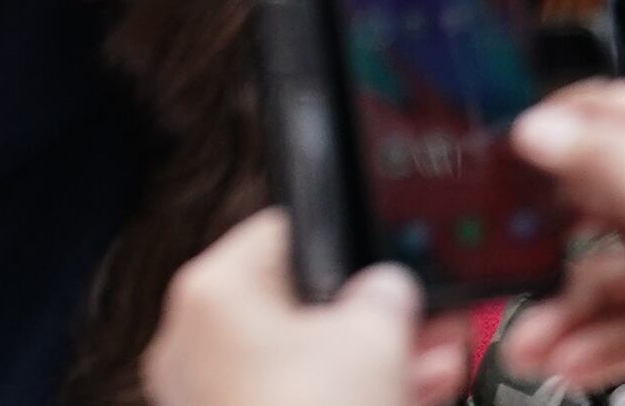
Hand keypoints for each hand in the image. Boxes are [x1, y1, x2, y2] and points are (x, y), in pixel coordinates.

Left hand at [141, 213, 437, 405]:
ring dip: (370, 362)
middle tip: (423, 323)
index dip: (343, 244)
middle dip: (371, 319)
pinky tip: (404, 397)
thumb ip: (384, 295)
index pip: (280, 236)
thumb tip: (386, 288)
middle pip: (298, 310)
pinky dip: (346, 399)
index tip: (384, 262)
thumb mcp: (375, 338)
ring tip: (430, 366)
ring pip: (304, 364)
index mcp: (211, 293)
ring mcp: (211, 401)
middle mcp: (195, 345)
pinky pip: (297, 403)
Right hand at [498, 85, 624, 404]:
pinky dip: (594, 344)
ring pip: (603, 273)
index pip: (610, 108)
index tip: (498, 155)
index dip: (551, 125)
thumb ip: (607, 161)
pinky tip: (570, 363)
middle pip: (595, 199)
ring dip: (562, 309)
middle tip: (502, 257)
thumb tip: (538, 124)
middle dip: (545, 238)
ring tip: (531, 343)